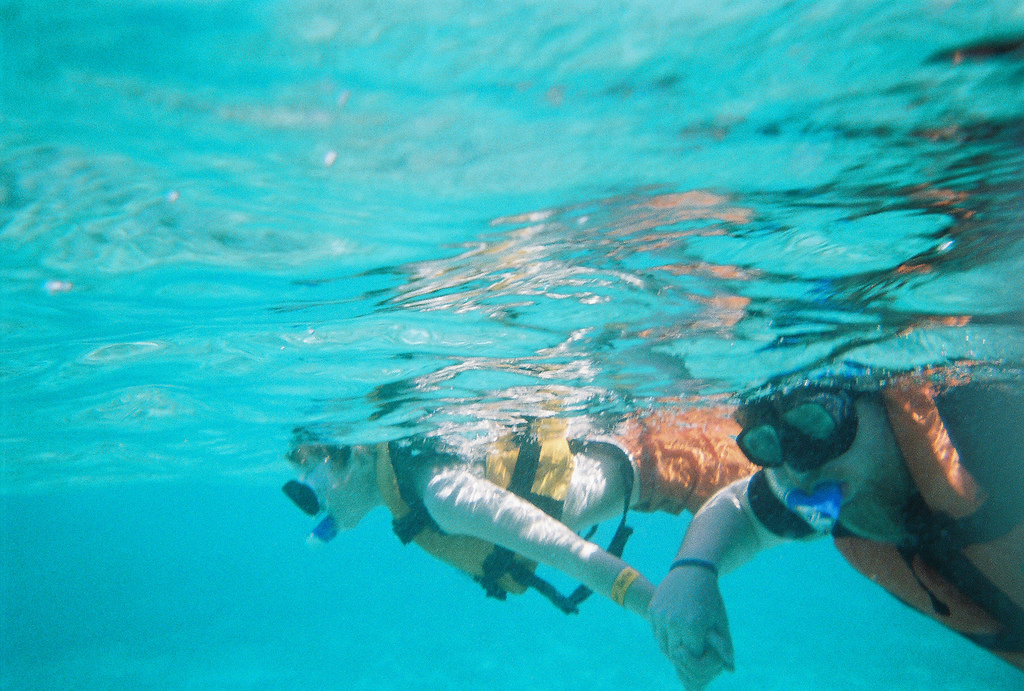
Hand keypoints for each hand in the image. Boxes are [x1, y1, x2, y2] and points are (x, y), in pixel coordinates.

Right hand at [649, 565, 733, 690]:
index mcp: (692, 626)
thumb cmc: (710, 596)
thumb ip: (725, 646)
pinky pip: (657, 634)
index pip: (693, 658)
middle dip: (686, 657)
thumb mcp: (720, 620)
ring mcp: (660, 616)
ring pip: (664, 646)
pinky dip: (665, 638)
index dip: (701, 658)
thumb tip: (730, 669)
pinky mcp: (653, 611)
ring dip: (674, 649)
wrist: (692, 569)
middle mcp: (673, 622)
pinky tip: (675, 632)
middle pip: (676, 655)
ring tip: (684, 642)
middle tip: (694, 650)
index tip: (705, 650)